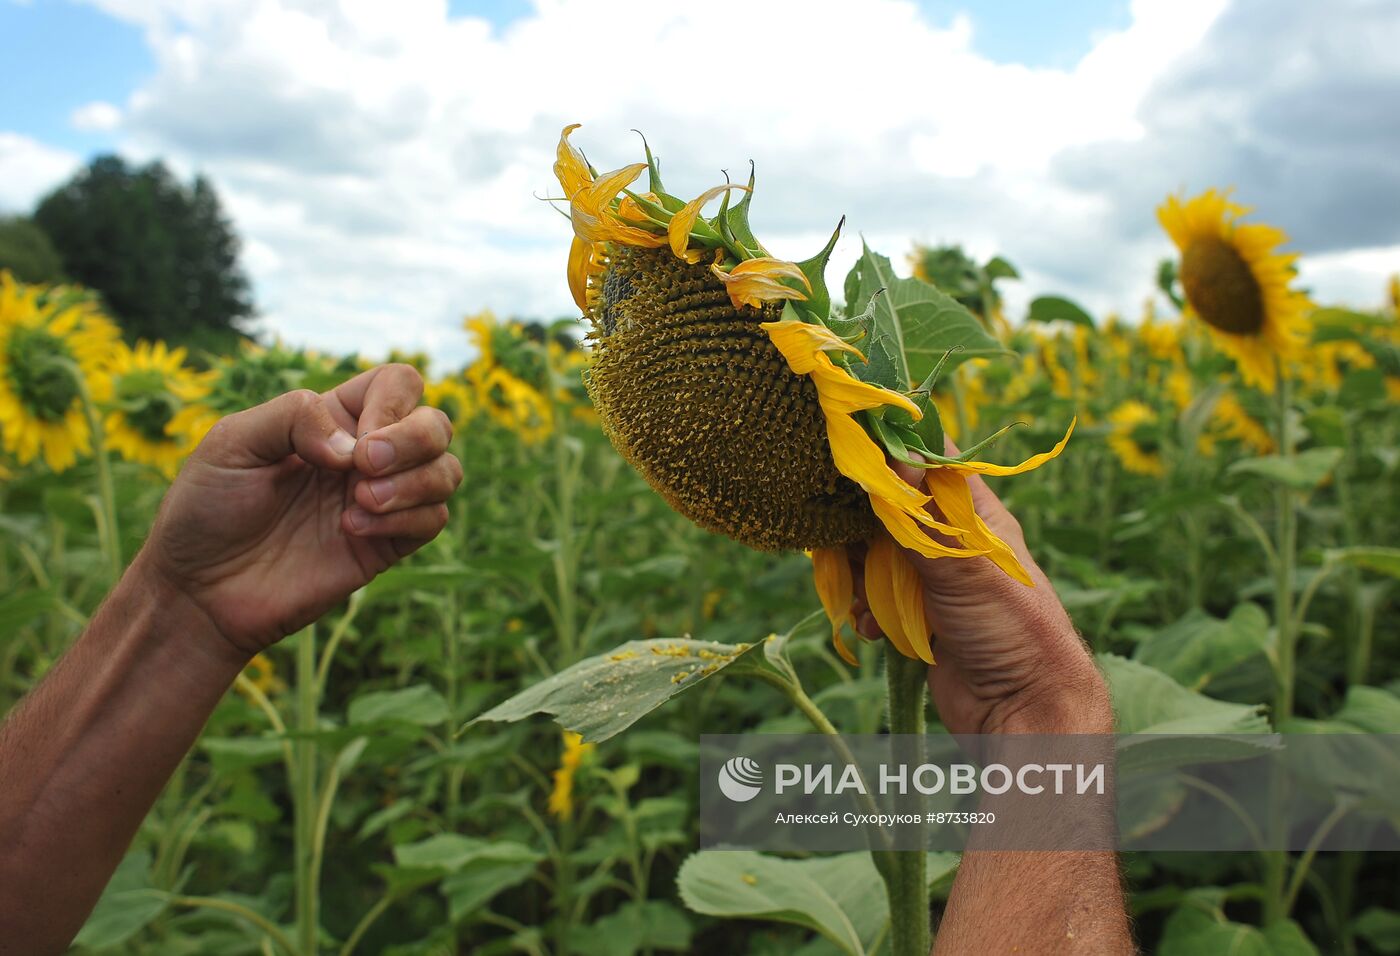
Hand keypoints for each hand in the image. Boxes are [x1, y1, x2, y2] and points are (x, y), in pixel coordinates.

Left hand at [138, 364, 462, 656]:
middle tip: (364, 466)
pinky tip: (352, 529)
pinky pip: (434, 519)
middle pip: (435, 423)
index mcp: (332, 419)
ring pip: (447, 471)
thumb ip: (294, 416)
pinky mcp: (384, 546)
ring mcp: (380, 501)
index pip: (397, 384)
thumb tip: (356, 446)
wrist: (199, 590)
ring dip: (414, 482)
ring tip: (358, 502)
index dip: (392, 402)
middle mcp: (364, 455)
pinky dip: (406, 519)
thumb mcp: (233, 442)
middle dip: (413, 439)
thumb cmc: (206, 509)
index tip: (354, 439)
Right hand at [850, 445, 1111, 734]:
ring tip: (863, 594)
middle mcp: (955, 543)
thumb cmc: (1012, 630)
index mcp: (977, 517)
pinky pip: (878, 599)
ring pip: (878, 556)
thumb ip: (921, 518)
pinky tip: (870, 628)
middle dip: (862, 523)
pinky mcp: (919, 618)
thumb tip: (891, 454)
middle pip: (893, 510)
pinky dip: (867, 610)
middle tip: (840, 535)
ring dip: (861, 574)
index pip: (934, 463)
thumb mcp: (965, 567)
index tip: (852, 452)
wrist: (1022, 712)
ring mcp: (936, 581)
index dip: (895, 452)